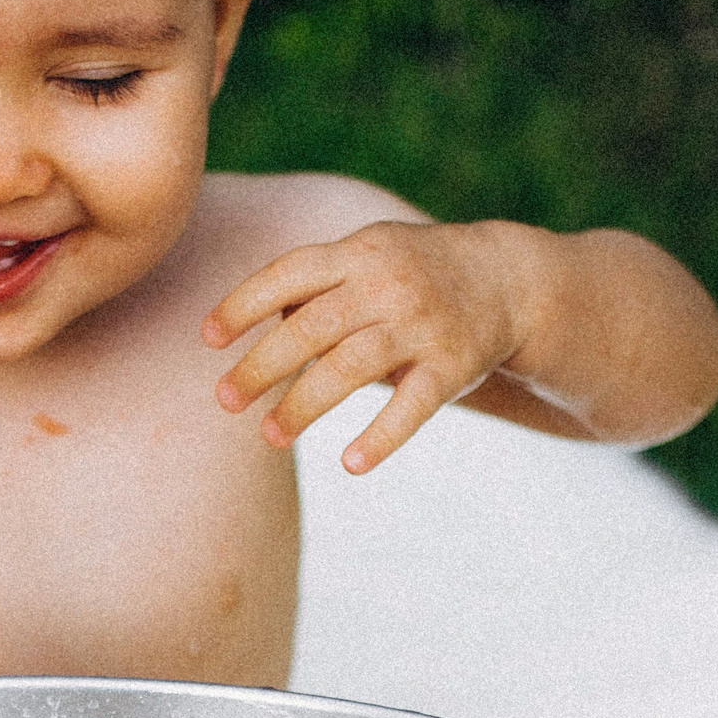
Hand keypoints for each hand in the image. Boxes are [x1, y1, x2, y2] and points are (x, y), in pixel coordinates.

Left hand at [204, 220, 536, 473]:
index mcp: (359, 253)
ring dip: (304, 405)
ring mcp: (422, 326)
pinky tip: (350, 464)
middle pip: (312, 327)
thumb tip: (256, 327)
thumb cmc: (415, 271)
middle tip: (226, 399)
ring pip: (351, 368)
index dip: (244, 304)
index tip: (208, 338)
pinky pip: (413, 406)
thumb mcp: (368, 255)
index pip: (289, 274)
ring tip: (270, 436)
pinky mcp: (454, 366)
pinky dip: (382, 437)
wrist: (509, 279)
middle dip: (262, 366)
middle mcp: (388, 285)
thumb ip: (317, 286)